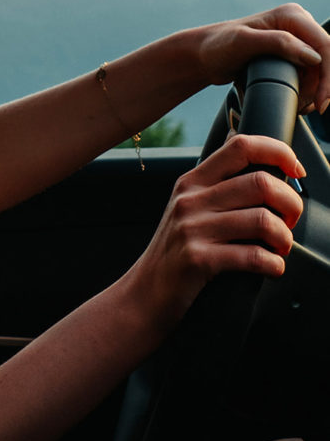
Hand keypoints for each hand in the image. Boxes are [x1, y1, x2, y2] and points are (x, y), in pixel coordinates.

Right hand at [131, 134, 304, 321]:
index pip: (240, 146)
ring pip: (262, 219)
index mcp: (192, 182)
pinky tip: (272, 268)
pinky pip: (253, 256)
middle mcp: (190, 200)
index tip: (295, 171)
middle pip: (260, 183)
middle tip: (290, 221)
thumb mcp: (187, 208)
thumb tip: (246, 148)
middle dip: (291, 204)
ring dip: (284, 238)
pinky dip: (274, 264)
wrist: (144, 293)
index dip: (278, 152)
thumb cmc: (174, 252)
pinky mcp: (197, 259)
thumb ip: (215, 182)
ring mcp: (192, 229)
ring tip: (280, 248)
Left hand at [195, 4, 329, 112]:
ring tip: (302, 107)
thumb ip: (279, 43)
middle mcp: (297, 25)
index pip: (325, 45)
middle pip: (326, 59)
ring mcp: (294, 41)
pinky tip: (298, 102)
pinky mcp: (288, 55)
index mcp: (291, 16)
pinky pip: (307, 74)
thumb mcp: (245, 42)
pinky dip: (306, 90)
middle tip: (312, 108)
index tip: (322, 100)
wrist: (203, 56)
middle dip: (322, 86)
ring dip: (314, 90)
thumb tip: (314, 56)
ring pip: (318, 69)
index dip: (328, 75)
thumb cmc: (218, 46)